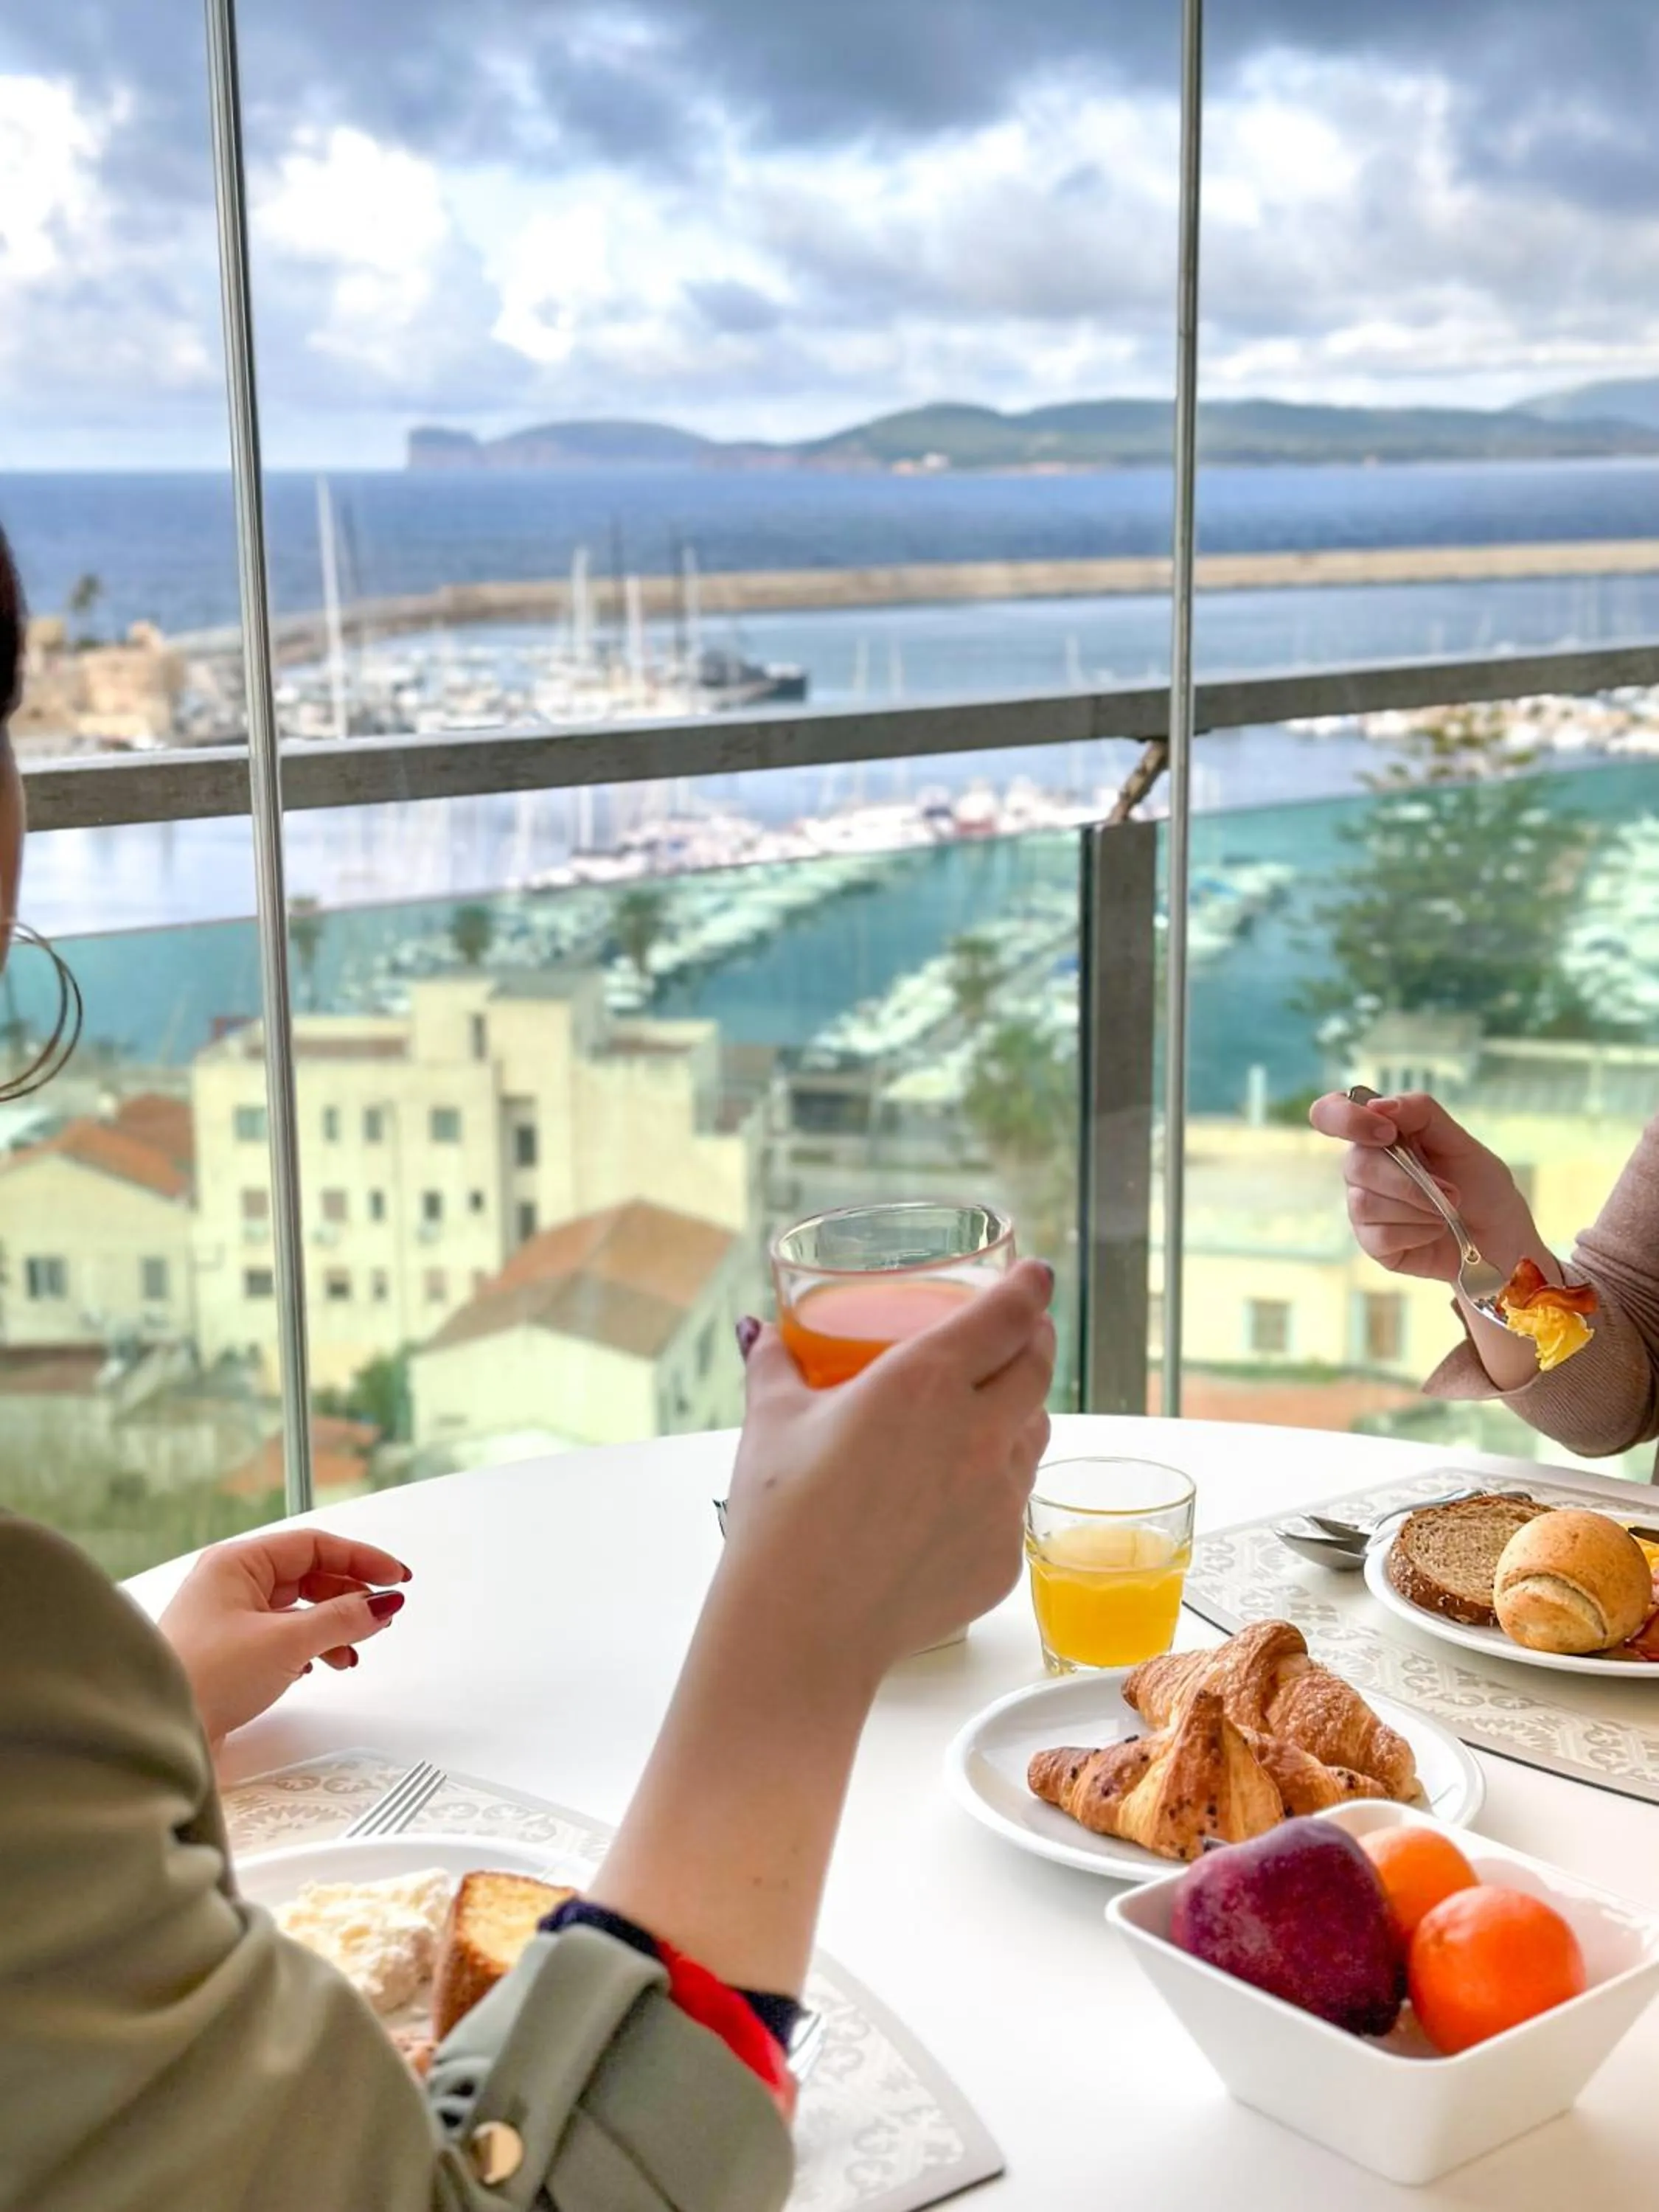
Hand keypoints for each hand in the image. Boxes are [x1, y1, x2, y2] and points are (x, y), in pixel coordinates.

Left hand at [159, 1529, 411, 1746]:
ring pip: (299, 1608)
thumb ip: (341, 1619)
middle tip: (383, 1611)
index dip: (361, 1559)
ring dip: (334, 1624)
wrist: (161, 1732)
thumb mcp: (285, 1642)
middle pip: (309, 1575)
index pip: (314, 1545)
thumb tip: (381, 1604)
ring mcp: (230, 1618)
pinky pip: (286, 1635)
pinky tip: (326, 1662)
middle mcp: (231, 1584)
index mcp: (237, 1563)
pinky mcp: (232, 1652)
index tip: (396, 1576)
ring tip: (358, 1645)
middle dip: (350, 1594)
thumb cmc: (204, 1678)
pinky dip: (314, 1646)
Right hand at [586, 1258, 1055, 1993]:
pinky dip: (996, 1487)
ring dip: (1021, 1411)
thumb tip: (760, 1332)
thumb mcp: (771, 1421)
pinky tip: (956, 1498)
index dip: (1029, 1287)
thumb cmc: (781, 1516)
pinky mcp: (1003, 1555)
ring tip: (991, 1410)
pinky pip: (1013, 1505)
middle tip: (1020, 1332)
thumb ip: (774, 1365)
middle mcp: (978, 1432)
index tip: (1034, 1276)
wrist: (801, 1627)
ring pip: (1035, 1435)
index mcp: (925, 1381)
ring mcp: (999, 1498)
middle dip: (1035, 1340)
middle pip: (1039, 1367)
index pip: (1009, 1314)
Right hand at [1307, 1090, 1542, 1285]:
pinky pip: (1379, 1235)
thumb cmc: (1480, 1185)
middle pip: (1356, 1164)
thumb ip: (1422, 1114)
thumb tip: (1378, 1105)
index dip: (1344, 1118)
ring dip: (1418, 1208)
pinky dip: (1417, 1232)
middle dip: (1408, 1181)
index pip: (1331, 1113)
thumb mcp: (1461, 1142)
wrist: (1499, 1237)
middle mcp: (1364, 1168)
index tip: (1386, 1133)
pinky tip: (1432, 1232)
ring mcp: (1364, 1206)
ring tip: (1444, 1213)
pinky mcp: (1371, 1242)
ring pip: (1366, 1203)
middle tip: (1450, 1190)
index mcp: (1379, 1134)